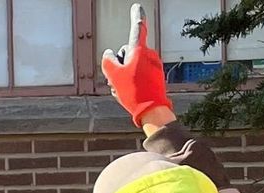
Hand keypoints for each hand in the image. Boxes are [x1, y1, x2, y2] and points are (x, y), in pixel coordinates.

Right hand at [102, 5, 170, 128]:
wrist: (153, 111)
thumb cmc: (134, 92)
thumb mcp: (113, 76)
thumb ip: (108, 61)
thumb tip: (109, 54)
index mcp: (139, 50)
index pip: (138, 28)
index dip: (136, 16)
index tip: (137, 6)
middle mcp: (149, 55)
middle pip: (128, 53)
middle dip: (120, 64)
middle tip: (118, 81)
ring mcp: (154, 65)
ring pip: (133, 65)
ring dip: (125, 75)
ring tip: (124, 90)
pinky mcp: (156, 76)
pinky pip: (140, 74)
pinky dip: (133, 81)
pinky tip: (131, 94)